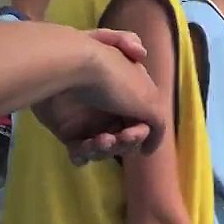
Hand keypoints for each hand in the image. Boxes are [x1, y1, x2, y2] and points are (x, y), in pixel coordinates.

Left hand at [33, 29, 163, 165]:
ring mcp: (87, 118)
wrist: (69, 68)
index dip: (139, 133)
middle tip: (114, 139)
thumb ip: (158, 123)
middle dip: (121, 143)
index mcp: (131, 96)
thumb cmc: (114, 81)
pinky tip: (82, 149)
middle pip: (122, 138)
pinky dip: (81, 154)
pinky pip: (78, 150)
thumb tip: (151, 142)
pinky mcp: (65, 128)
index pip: (140, 123)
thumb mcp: (148, 99)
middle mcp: (110, 106)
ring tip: (97, 142)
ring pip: (102, 147)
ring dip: (103, 150)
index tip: (132, 133)